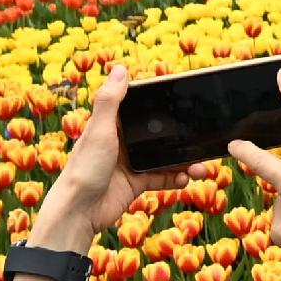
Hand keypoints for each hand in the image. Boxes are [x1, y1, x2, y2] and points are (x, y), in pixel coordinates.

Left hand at [27, 65, 192, 254]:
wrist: (79, 212)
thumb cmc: (84, 168)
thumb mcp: (99, 130)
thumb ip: (110, 101)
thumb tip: (120, 68)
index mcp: (113, 125)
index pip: (140, 108)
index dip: (161, 105)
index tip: (185, 101)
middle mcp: (124, 142)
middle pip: (159, 135)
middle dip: (181, 138)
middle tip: (201, 138)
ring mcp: (132, 163)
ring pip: (166, 157)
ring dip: (185, 162)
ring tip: (201, 167)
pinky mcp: (137, 183)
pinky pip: (163, 178)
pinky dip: (177, 179)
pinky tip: (186, 179)